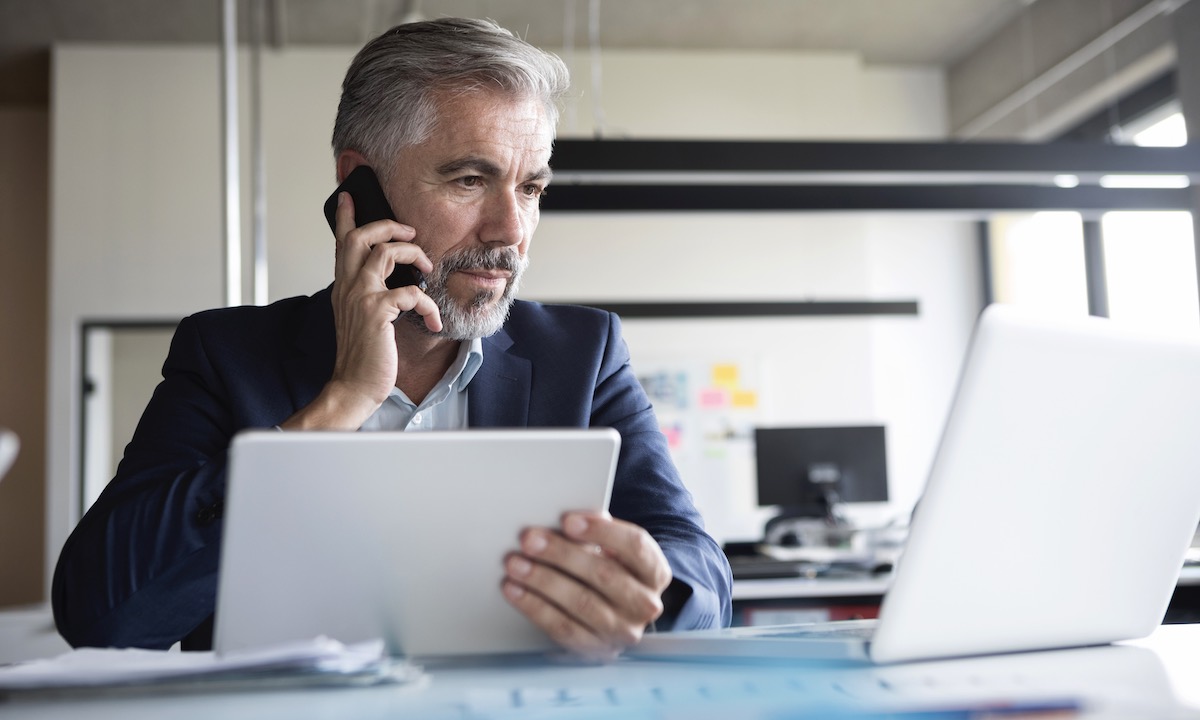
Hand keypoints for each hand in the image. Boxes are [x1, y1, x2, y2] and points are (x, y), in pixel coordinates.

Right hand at [280, 191, 439, 429]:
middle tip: (409, 231)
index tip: (348, 196)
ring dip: (413, 255)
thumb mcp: (363, 319)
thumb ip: (370, 296)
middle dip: (388, 225)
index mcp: (344, 287)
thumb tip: (393, 282)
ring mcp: (361, 298)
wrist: (354, 387)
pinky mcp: (377, 312)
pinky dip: (428, 304)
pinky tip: (433, 320)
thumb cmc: (364, 356)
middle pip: (362, 236)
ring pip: (385, 253)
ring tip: (427, 268)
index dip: (345, 217)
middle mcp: (348, 287)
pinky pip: (411, 293)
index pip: (341, 244)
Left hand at [502, 512, 672, 661]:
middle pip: (604, 574)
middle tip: (529, 540)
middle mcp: (645, 604)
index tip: (567, 520)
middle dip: (562, 554)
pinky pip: (562, 628)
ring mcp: (622, 631)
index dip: (601, 531)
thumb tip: (569, 520)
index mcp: (655, 571)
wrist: (617, 614)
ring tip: (515, 564)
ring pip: (581, 603)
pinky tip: (515, 590)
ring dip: (543, 581)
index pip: (635, 546)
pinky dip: (534, 607)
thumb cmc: (611, 569)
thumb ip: (598, 531)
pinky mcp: (596, 650)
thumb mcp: (613, 549)